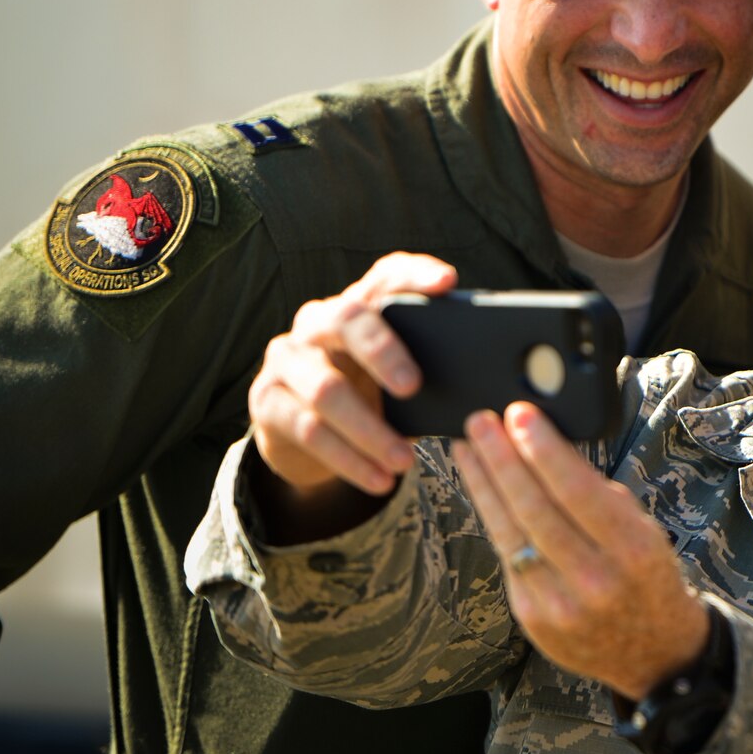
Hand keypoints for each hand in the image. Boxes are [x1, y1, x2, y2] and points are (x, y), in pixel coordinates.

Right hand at [249, 251, 456, 500]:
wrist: (304, 437)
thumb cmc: (369, 395)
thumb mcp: (397, 378)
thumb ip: (432, 370)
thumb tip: (486, 389)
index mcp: (360, 305)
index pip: (387, 275)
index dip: (415, 274)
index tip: (448, 282)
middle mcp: (318, 321)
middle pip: (348, 319)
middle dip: (383, 351)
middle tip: (415, 387)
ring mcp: (287, 359)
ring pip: (326, 389)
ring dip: (369, 431)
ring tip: (404, 461)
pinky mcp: (266, 401)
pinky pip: (308, 430)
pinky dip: (349, 460)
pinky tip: (379, 479)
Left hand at [454, 402, 709, 699]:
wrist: (654, 653)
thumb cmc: (648, 578)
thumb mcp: (644, 532)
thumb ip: (599, 497)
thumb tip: (548, 447)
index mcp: (633, 551)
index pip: (577, 491)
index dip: (542, 450)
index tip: (519, 415)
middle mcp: (595, 580)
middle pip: (535, 509)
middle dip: (503, 459)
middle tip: (481, 422)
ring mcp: (559, 604)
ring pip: (510, 533)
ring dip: (484, 484)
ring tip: (468, 447)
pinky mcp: (532, 619)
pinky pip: (507, 558)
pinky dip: (492, 518)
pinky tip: (482, 490)